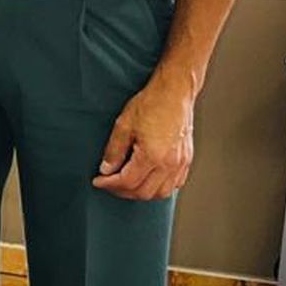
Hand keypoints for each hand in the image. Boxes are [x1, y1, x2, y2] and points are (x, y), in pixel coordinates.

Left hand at [92, 71, 194, 200]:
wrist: (174, 92)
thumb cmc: (152, 104)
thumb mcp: (123, 125)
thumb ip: (114, 150)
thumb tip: (107, 169)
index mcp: (152, 156)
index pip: (127, 182)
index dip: (109, 184)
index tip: (98, 181)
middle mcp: (169, 164)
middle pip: (143, 192)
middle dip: (122, 191)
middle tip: (109, 184)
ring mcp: (180, 163)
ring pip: (161, 193)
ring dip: (141, 193)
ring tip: (127, 184)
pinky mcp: (187, 160)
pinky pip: (174, 184)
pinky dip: (159, 188)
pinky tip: (148, 180)